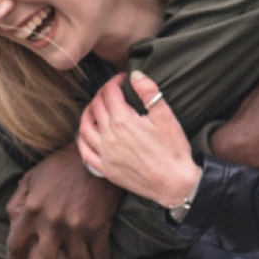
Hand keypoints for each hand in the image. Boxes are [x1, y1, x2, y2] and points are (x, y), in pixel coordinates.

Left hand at [6, 149, 114, 258]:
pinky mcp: (98, 227)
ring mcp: (75, 229)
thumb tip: (12, 219)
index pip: (15, 246)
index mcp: (30, 212)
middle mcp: (50, 225)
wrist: (93, 153)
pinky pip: (100, 254)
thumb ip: (19, 200)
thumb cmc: (60, 164)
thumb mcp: (31, 177)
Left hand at [76, 73, 200, 207]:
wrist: (176, 184)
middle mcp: (109, 137)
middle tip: (112, 90)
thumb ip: (149, 92)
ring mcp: (105, 154)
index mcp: (123, 121)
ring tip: (96, 106)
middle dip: (103, 93)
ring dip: (89, 112)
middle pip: (96, 106)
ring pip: (85, 126)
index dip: (114, 81)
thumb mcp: (166, 117)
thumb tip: (135, 74)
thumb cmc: (174, 151)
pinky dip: (82, 138)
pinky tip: (88, 132)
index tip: (122, 79)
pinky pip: (84, 151)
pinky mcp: (105, 169)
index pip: (109, 93)